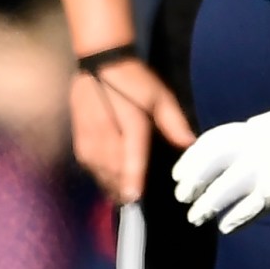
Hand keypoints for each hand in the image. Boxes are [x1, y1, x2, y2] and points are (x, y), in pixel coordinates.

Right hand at [70, 56, 193, 202]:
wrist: (99, 63)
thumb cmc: (134, 80)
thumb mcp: (160, 97)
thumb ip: (174, 123)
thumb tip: (190, 144)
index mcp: (130, 126)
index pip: (130, 160)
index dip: (131, 181)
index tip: (134, 199)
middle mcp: (105, 136)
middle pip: (111, 172)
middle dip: (120, 190)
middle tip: (131, 205)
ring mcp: (89, 139)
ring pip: (98, 171)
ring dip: (108, 186)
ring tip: (118, 199)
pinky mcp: (79, 139)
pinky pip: (88, 165)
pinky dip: (98, 176)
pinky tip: (105, 181)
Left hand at [173, 86, 269, 232]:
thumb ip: (256, 138)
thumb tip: (234, 152)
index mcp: (255, 129)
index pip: (211, 142)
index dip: (191, 159)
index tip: (178, 173)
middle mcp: (254, 147)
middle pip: (210, 166)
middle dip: (192, 183)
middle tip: (182, 197)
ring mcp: (266, 169)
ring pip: (224, 191)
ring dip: (208, 206)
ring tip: (196, 217)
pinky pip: (250, 208)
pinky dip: (235, 219)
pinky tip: (226, 227)